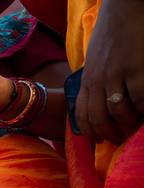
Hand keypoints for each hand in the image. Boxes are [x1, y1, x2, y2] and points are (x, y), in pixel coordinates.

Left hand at [77, 0, 143, 143]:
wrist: (125, 8)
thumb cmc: (112, 32)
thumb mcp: (95, 59)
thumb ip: (95, 78)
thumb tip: (97, 97)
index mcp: (87, 79)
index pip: (82, 114)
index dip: (90, 132)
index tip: (98, 141)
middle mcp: (98, 81)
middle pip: (99, 119)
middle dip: (109, 134)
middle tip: (120, 139)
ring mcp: (117, 76)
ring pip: (119, 113)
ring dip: (128, 124)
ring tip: (135, 127)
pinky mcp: (136, 69)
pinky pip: (140, 99)